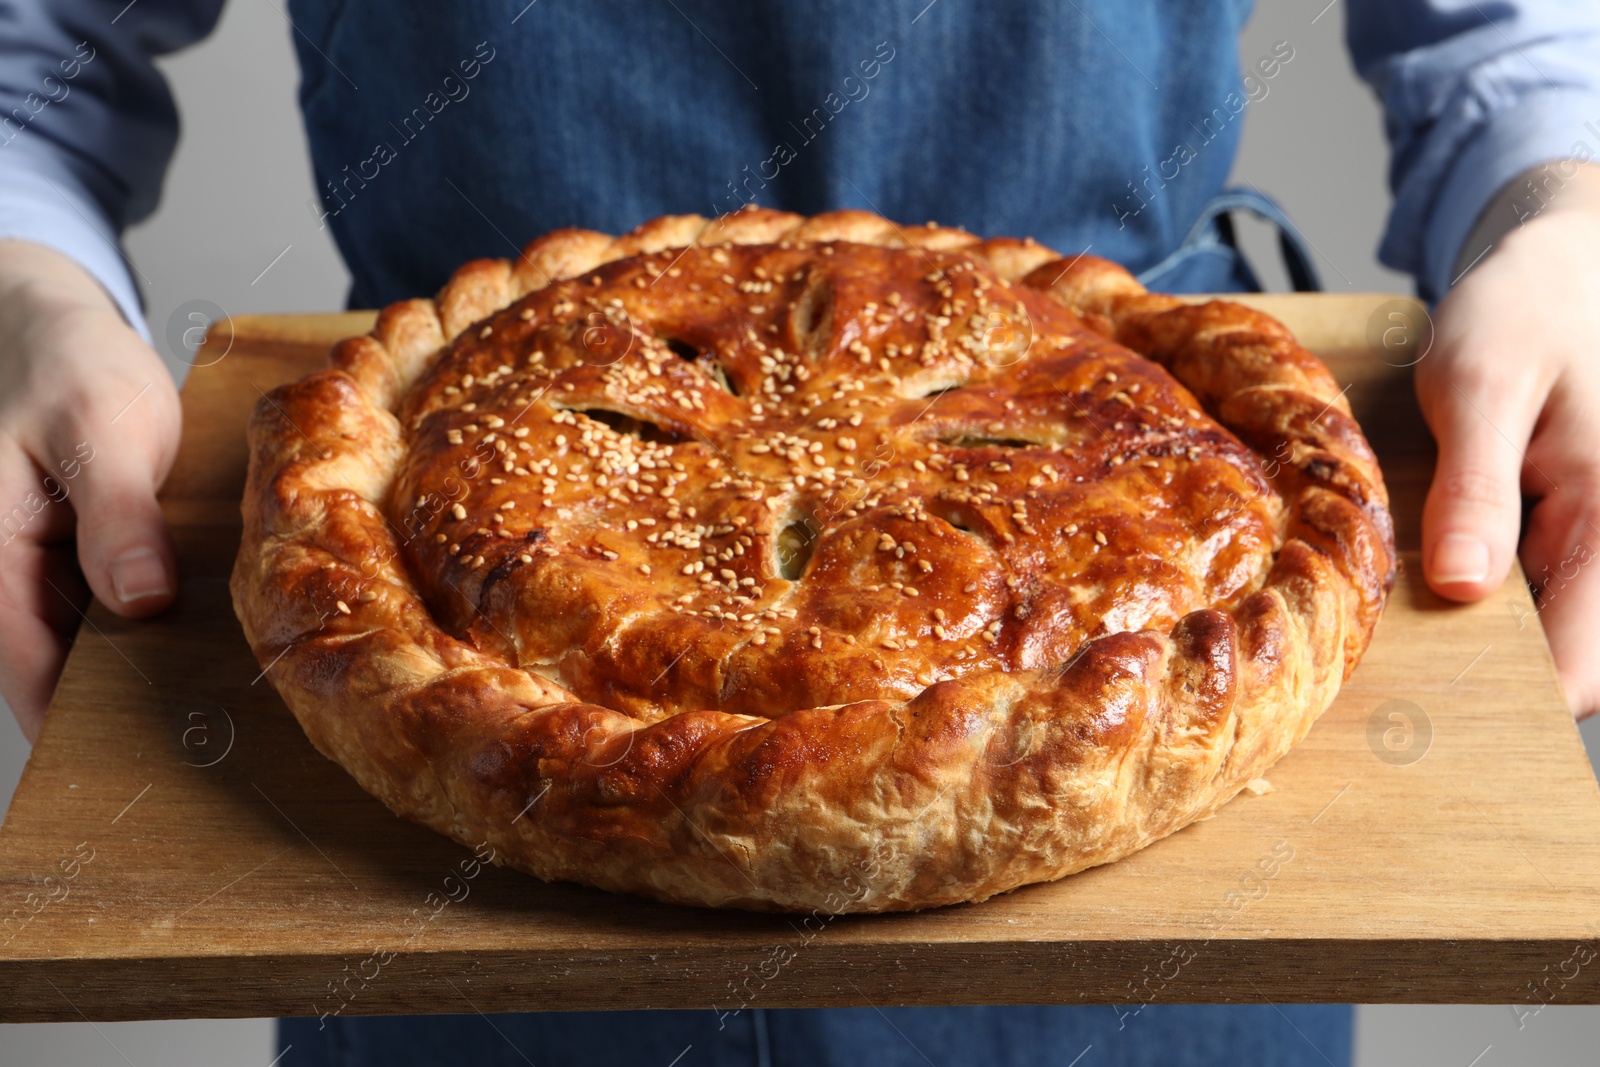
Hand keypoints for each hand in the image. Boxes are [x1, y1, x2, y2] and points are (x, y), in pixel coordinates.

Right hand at [0, 240, 179, 741]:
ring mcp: (38, 570)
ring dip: (136, 671)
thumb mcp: (100, 428)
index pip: (25, 671)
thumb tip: (139, 601)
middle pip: (52, 671)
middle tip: (200, 749)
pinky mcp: (77, 558)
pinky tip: (198, 643)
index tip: (142, 769)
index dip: (77, 725)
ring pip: (82, 647)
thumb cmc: (66, 365)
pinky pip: (104, 613)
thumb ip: (118, 515)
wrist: (57, 326)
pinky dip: (145, 628)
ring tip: (211, 709)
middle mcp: (4, 574)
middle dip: (119, 710)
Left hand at [1419, 164, 1599, 718]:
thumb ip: (1478, 489)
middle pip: (1573, 652)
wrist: (1562, 266)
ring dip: (1496, 633)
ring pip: (1559, 623)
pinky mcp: (1583, 526)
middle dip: (1494, 673)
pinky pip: (1550, 587)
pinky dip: (1500, 594)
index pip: (1583, 663)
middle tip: (1403, 693)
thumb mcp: (1482, 387)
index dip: (1514, 700)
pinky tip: (1452, 576)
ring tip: (1416, 629)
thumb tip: (1463, 589)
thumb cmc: (1524, 313)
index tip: (1431, 718)